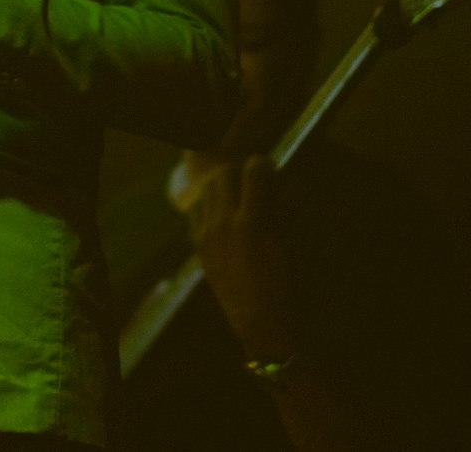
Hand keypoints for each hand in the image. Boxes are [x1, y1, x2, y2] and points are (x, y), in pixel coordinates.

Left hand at [187, 155, 295, 356]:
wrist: (266, 328)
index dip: (264, 165)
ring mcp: (207, 236)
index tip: (270, 169)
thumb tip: (282, 179)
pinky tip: (223, 216)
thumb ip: (288, 207)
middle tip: (253, 184)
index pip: (253, 171)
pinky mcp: (198, 248)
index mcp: (254, 223)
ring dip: (223, 188)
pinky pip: (196, 210)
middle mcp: (225, 225)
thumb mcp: (299, 244)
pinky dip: (208, 206)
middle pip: (223, 174)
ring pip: (206, 189)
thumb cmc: (292, 286)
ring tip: (238, 199)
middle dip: (240, 173)